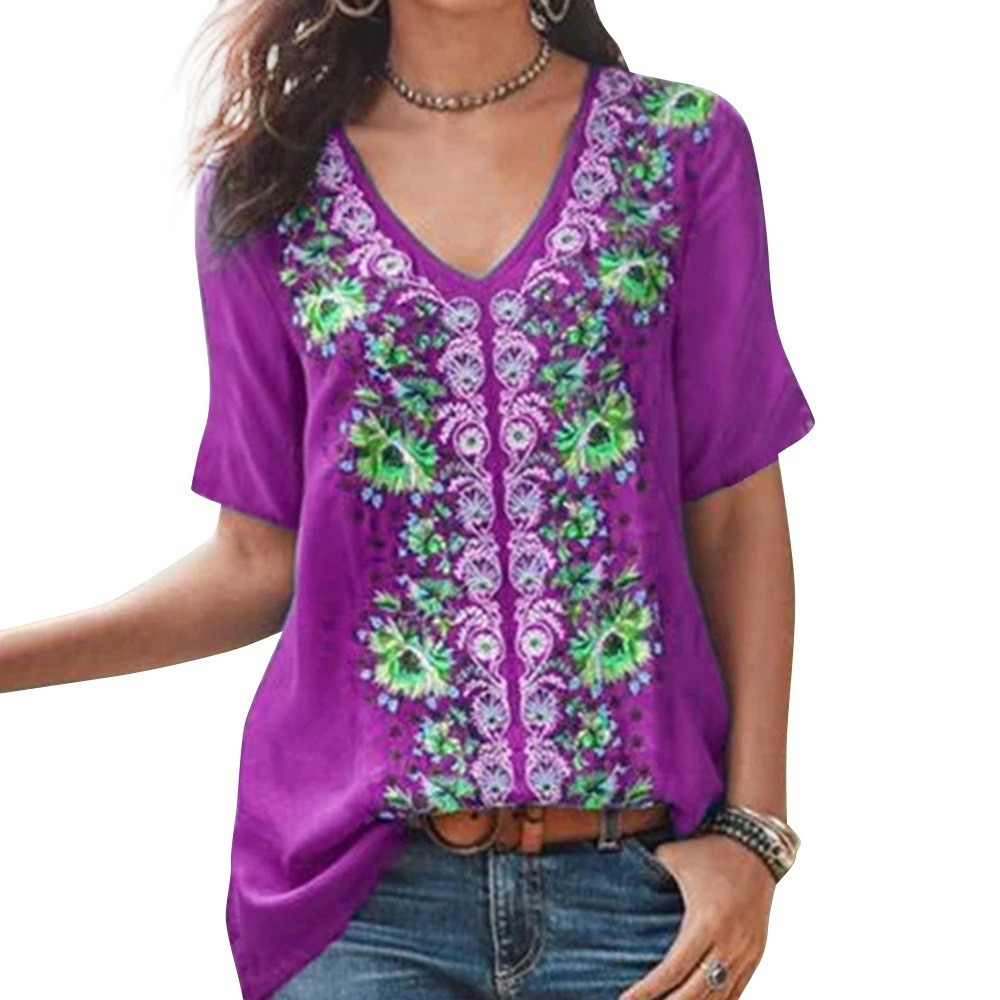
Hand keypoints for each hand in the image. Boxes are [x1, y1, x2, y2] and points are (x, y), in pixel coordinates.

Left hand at [619, 834, 774, 999]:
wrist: (757, 845)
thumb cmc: (709, 850)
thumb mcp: (673, 857)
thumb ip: (648, 873)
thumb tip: (619, 881)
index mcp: (705, 922)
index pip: (672, 970)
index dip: (648, 992)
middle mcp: (728, 943)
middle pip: (695, 994)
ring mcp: (746, 953)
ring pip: (718, 999)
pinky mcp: (756, 954)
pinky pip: (737, 992)